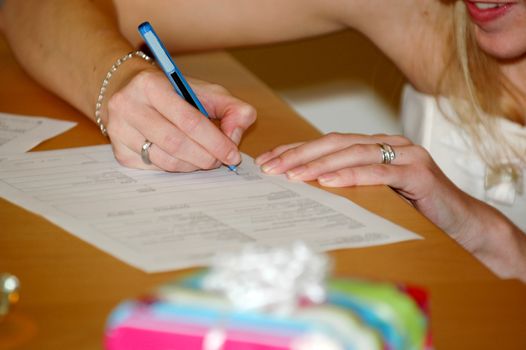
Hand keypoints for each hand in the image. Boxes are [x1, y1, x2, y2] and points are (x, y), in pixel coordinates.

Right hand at [104, 67, 255, 171]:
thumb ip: (231, 108)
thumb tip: (234, 135)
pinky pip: (155, 169)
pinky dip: (177, 168)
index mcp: (150, 85)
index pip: (189, 120)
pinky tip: (186, 159)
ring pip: (165, 160)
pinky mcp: (119, 152)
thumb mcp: (204, 91)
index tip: (233, 154)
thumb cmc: (173, 92)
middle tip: (222, 161)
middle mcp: (128, 106)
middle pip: (175, 143)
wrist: (129, 91)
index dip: (215, 141)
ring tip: (206, 159)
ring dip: (193, 165)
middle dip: (206, 156)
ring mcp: (119, 131)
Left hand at [255, 132, 476, 238]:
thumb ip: (347, 185)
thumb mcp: (374, 194)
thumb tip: (302, 189)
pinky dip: (351, 175)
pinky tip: (328, 181)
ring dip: (319, 164)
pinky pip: (380, 173)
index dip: (296, 150)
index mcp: (374, 147)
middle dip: (299, 155)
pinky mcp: (419, 173)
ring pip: (354, 153)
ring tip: (292, 175)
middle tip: (271, 168)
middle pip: (335, 144)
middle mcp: (389, 144)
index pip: (328, 143)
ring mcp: (406, 155)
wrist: (462, 222)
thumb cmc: (414, 209)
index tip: (268, 162)